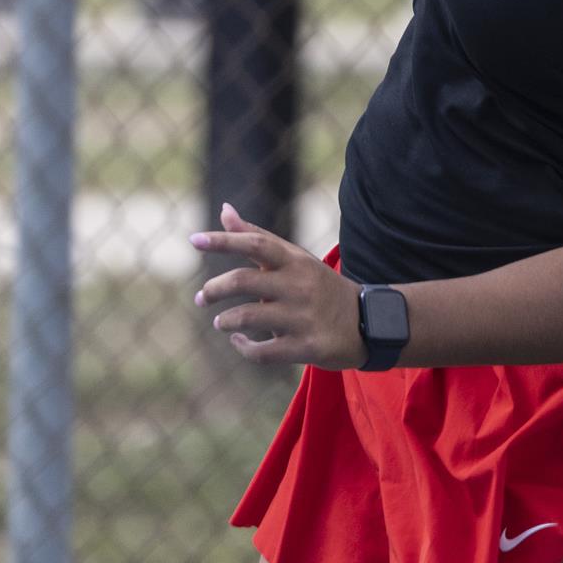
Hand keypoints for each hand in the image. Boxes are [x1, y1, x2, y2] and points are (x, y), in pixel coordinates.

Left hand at [192, 202, 364, 369]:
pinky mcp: (308, 347)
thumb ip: (256, 236)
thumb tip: (224, 210)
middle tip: (201, 298)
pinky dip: (243, 348)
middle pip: (244, 280)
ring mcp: (304, 317)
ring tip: (221, 322)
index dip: (223, 241)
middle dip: (214, 289)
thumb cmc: (319, 286)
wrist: (369, 323)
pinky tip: (238, 342)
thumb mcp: (294, 258)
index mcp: (295, 260)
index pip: (255, 243)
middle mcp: (299, 285)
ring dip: (226, 320)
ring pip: (249, 317)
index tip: (193, 240)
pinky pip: (263, 351)